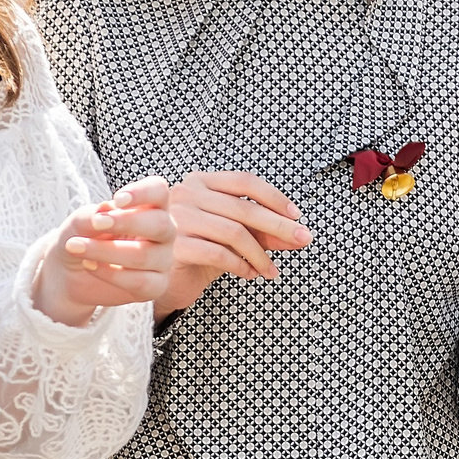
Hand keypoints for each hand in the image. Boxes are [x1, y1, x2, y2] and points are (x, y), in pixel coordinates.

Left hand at [34, 177, 176, 325]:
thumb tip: (107, 208)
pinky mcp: (156, 286)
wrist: (70, 272)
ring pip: (145, 255)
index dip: (143, 193)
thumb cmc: (81, 237)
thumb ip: (91, 216)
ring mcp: (162, 259)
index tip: (118, 199)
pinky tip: (90, 265)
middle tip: (96, 223)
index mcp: (150, 206)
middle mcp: (163, 232)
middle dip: (126, 223)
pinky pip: (142, 282)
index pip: (159, 191)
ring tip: (76, 247)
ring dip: (106, 251)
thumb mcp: (78, 223)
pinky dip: (111, 274)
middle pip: (160, 224)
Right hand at [156, 171, 312, 316]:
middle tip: (303, 240)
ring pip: (234, 232)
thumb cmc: (196, 251)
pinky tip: (250, 274)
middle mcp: (186, 193)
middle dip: (279, 226)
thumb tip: (299, 236)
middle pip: (244, 208)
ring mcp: (177, 218)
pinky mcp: (174, 245)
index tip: (297, 216)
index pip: (245, 181)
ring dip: (260, 255)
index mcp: (200, 182)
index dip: (275, 197)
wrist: (155, 277)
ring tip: (271, 271)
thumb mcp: (232, 238)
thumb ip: (262, 232)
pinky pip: (219, 254)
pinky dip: (241, 266)